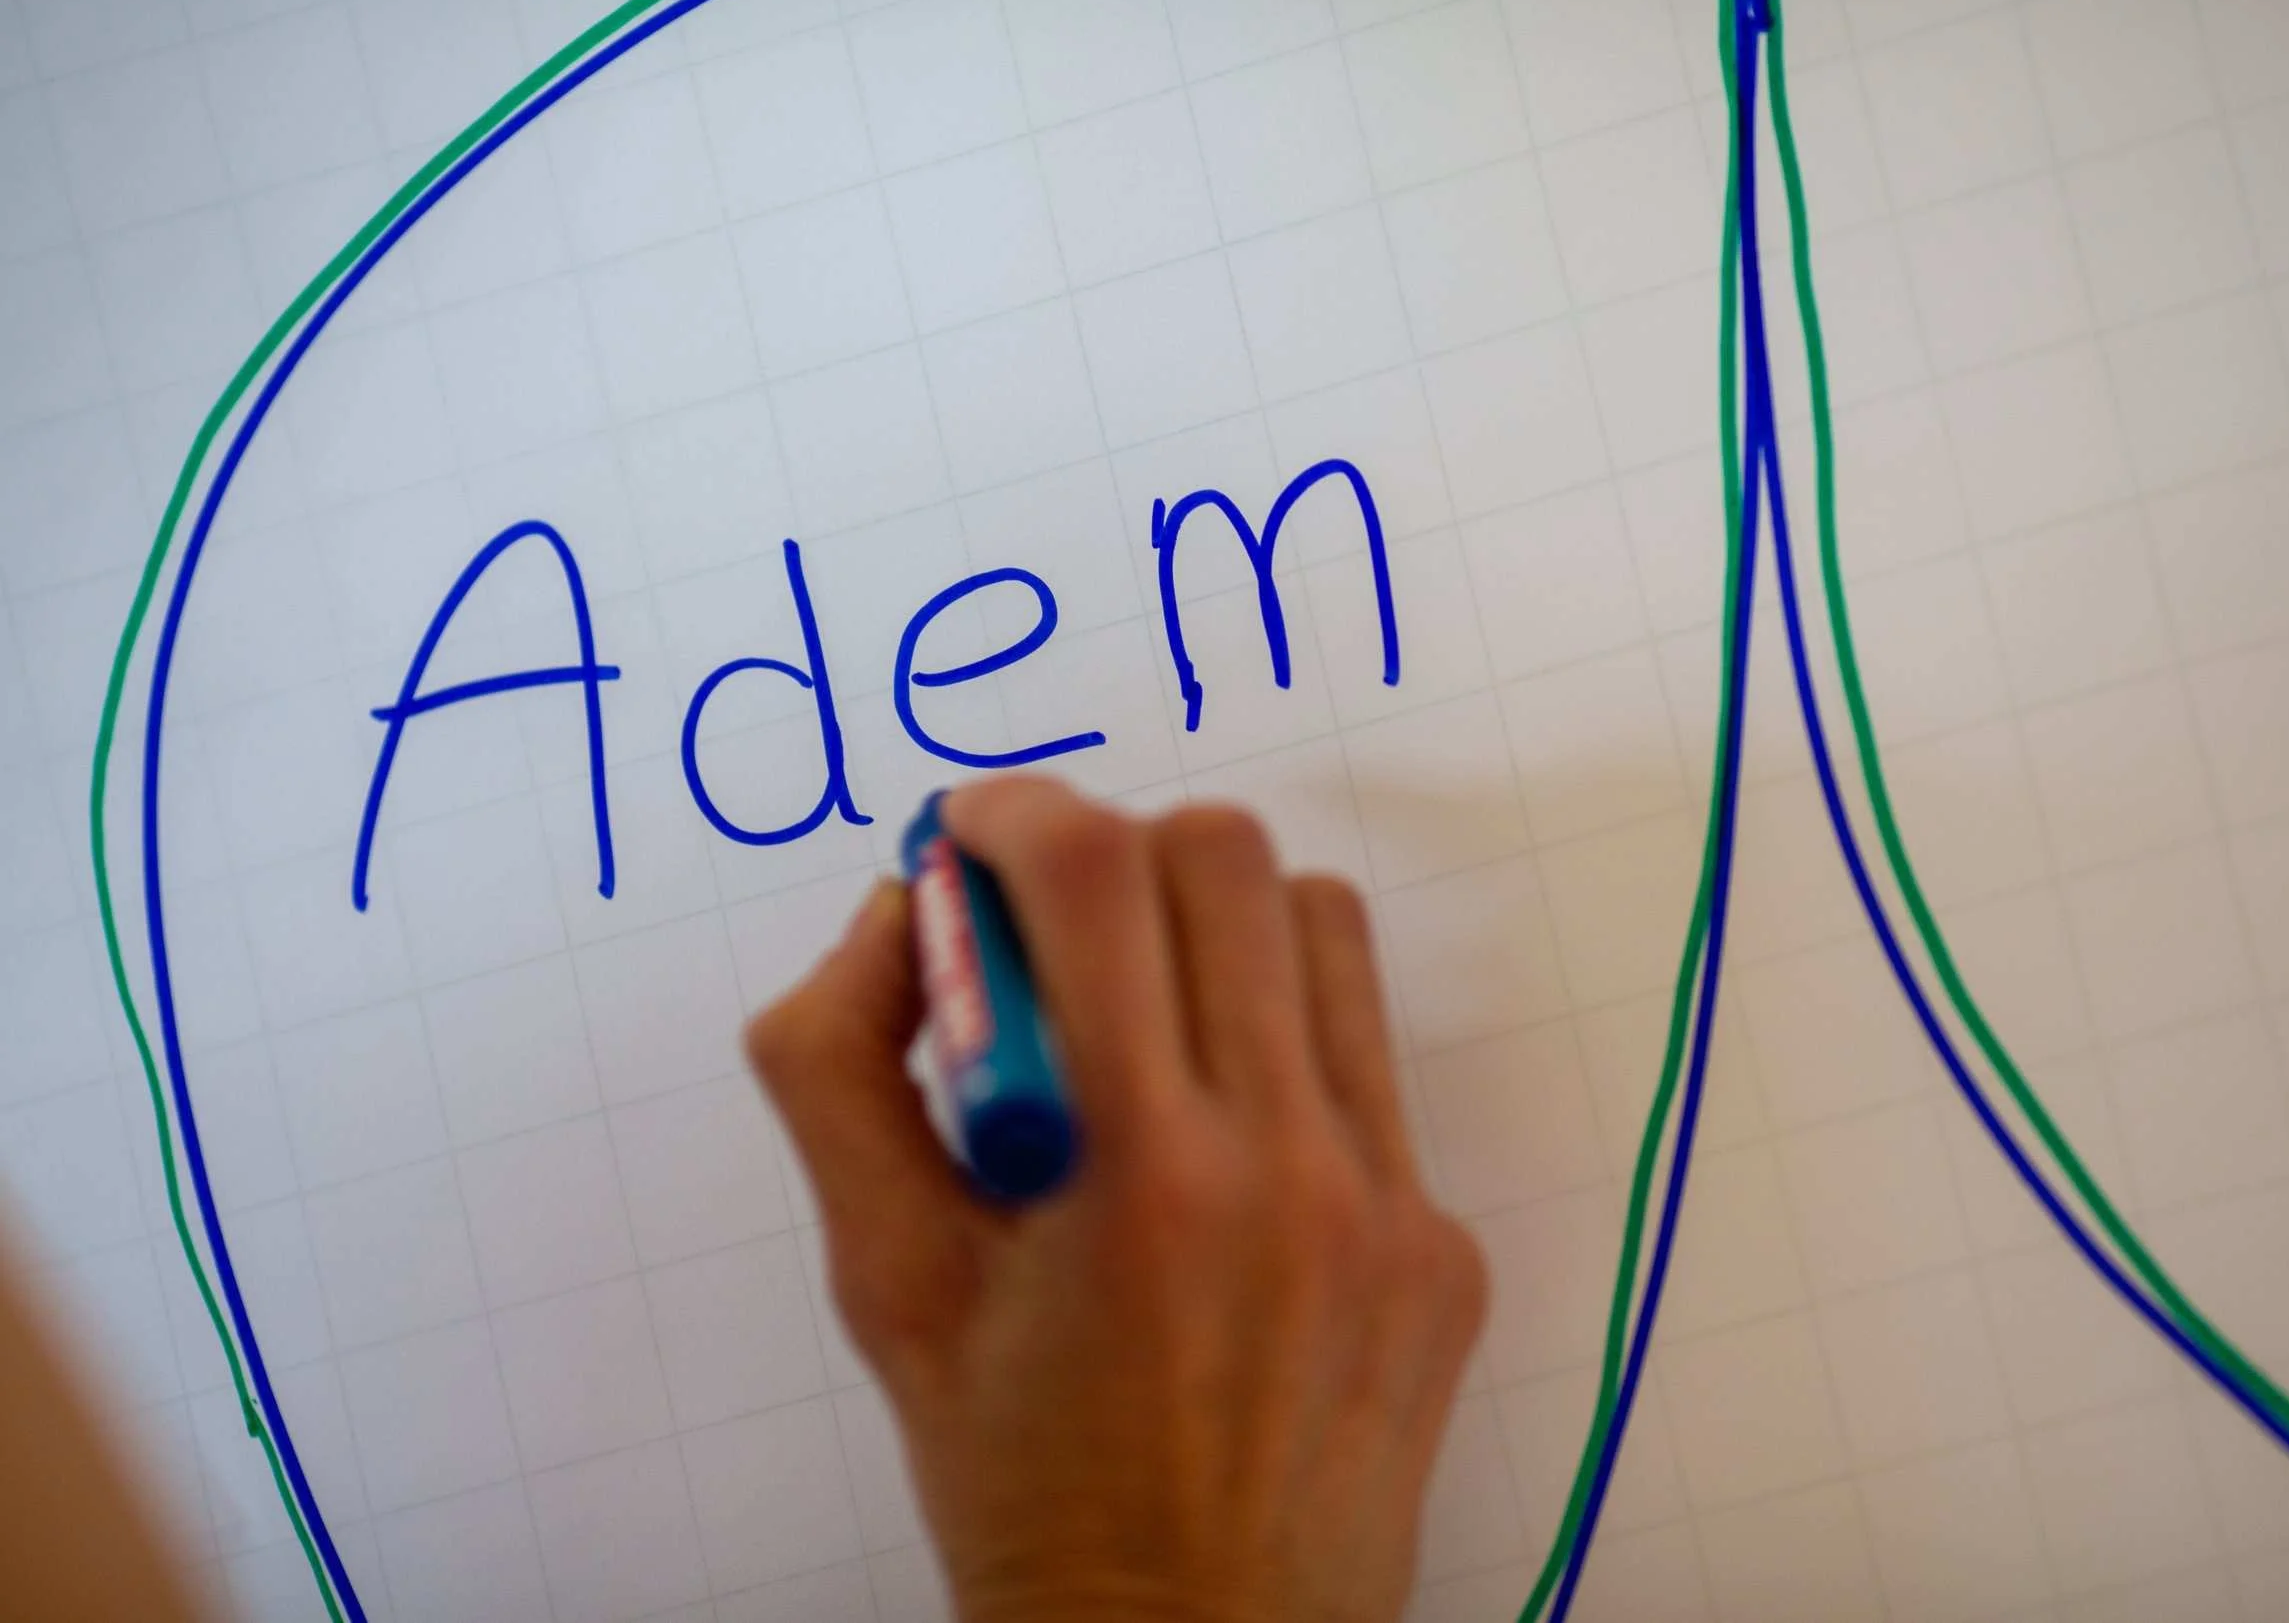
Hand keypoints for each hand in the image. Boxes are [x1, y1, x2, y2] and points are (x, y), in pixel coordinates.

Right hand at [747, 776, 1487, 1622]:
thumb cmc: (1013, 1477)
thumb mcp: (881, 1283)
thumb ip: (840, 1070)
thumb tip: (897, 907)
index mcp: (1135, 1176)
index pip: (1093, 875)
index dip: (1013, 815)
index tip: (968, 836)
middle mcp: (1289, 1170)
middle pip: (1225, 859)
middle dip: (1112, 854)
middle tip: (1049, 930)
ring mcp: (1390, 1205)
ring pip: (1322, 928)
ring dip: (1213, 930)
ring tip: (1144, 1025)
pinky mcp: (1443, 1245)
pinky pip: (1367, 1062)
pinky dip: (1278, 1052)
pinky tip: (1218, 1156)